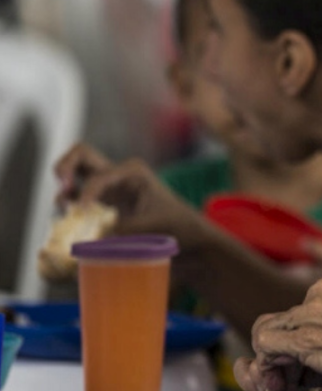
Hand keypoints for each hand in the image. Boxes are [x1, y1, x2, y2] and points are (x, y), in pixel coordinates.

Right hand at [53, 142, 205, 244]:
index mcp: (132, 171)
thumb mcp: (154, 225)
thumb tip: (97, 236)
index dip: (87, 194)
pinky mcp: (104, 201)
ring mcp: (109, 186)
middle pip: (80, 154)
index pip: (98, 176)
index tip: (83, 213)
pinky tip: (69, 214)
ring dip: (63, 184)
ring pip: (76, 170)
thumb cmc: (178, 225)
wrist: (189, 235)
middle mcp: (118, 173)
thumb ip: (125, 229)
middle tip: (64, 187)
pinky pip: (78, 192)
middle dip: (64, 166)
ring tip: (64, 204)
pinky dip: (68, 199)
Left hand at [250, 272, 321, 390]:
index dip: (297, 339)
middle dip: (282, 355)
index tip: (308, 366)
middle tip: (291, 384)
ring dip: (272, 367)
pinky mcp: (304, 339)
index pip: (299, 310)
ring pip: (267, 335)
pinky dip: (265, 372)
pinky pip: (264, 348)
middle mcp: (318, 293)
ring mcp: (309, 315)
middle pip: (281, 324)